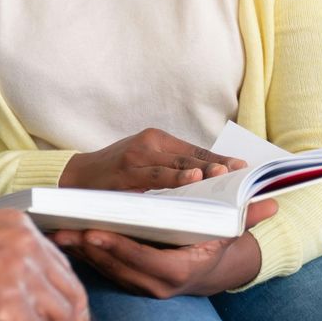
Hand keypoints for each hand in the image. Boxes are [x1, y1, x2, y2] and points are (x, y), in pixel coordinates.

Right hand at [0, 210, 90, 320]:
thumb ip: (10, 247)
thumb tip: (26, 278)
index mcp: (21, 226)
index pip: (58, 262)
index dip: (68, 288)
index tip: (72, 305)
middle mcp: (27, 245)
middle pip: (67, 287)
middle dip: (74, 315)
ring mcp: (20, 272)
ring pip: (60, 314)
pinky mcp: (9, 301)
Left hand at [51, 199, 277, 296]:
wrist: (213, 270)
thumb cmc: (217, 243)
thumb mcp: (231, 230)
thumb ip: (247, 217)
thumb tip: (272, 203)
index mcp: (181, 270)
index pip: (146, 263)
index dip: (120, 249)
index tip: (96, 233)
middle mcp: (159, 284)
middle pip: (118, 267)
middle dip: (89, 249)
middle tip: (65, 230)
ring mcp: (141, 286)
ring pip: (105, 270)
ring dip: (79, 252)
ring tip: (55, 231)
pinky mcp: (127, 280)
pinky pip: (101, 269)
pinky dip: (82, 255)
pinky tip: (62, 237)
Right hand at [59, 128, 246, 191]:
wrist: (76, 177)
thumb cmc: (115, 173)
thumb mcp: (144, 162)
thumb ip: (170, 166)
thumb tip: (207, 179)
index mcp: (156, 139)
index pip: (196, 151)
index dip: (221, 160)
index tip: (245, 168)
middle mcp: (149, 143)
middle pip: (191, 156)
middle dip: (218, 166)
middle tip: (243, 174)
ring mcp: (137, 157)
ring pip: (176, 164)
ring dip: (202, 171)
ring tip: (224, 175)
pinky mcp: (126, 172)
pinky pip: (156, 177)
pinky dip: (176, 178)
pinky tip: (193, 181)